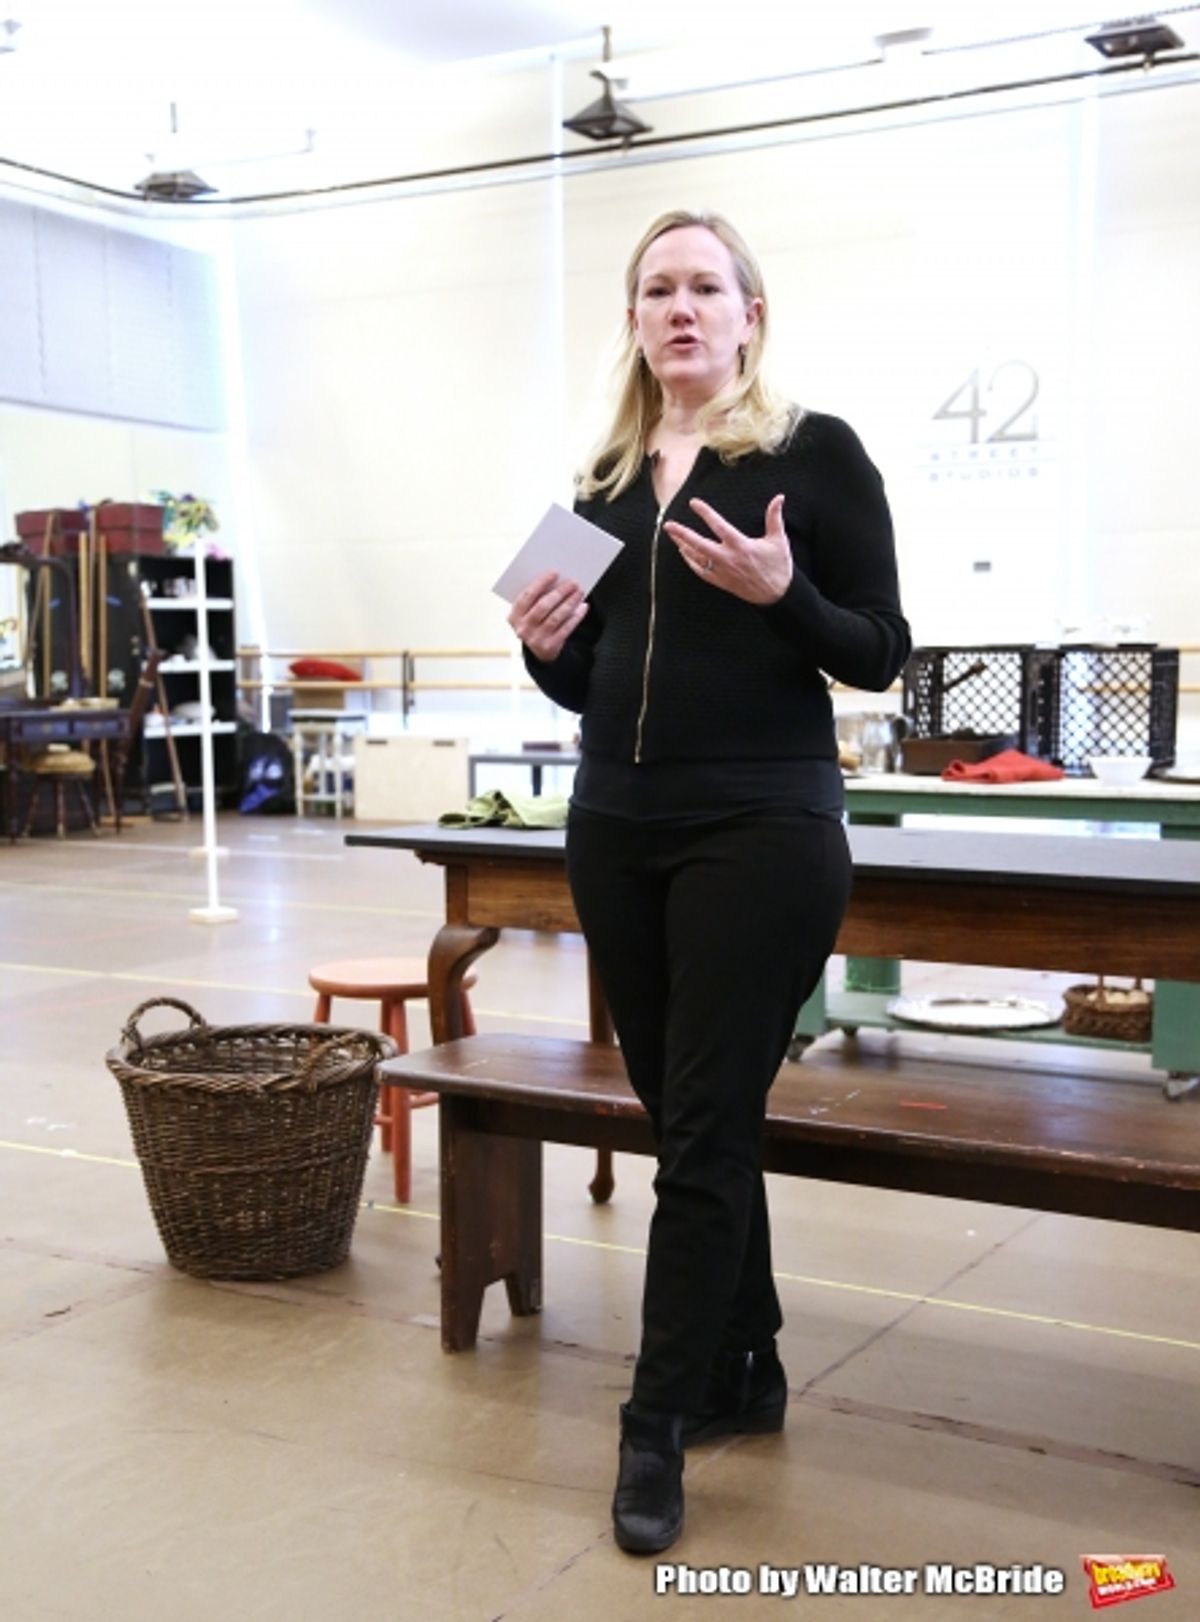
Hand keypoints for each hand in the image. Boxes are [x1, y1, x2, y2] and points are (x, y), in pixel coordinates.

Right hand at [508, 570, 587, 661]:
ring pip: (556, 617)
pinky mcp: (549, 646)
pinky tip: (583, 606)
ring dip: (569, 602)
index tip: (555, 572)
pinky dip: (576, 616)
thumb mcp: (528, 612)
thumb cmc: (535, 623)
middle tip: (573, 582)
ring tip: (579, 592)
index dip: (541, 583)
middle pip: (543, 606)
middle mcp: (522, 628)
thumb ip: (537, 598)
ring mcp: (535, 639)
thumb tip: (558, 580)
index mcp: (514, 616)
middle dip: (559, 592)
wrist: (539, 651)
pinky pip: (565, 629)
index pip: (527, 595)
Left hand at [664, 494, 792, 605]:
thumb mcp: (779, 540)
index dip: (705, 513)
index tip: (693, 503)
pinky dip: (691, 562)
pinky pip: (701, 571)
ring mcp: (723, 571)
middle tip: (668, 525)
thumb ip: (774, 517)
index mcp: (741, 546)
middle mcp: (728, 558)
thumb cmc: (778, 566)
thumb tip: (779, 497)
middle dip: (682, 534)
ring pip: (697, 558)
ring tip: (673, 536)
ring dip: (683, 546)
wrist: (776, 595)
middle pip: (699, 544)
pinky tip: (684, 553)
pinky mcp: (721, 581)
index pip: (718, 525)